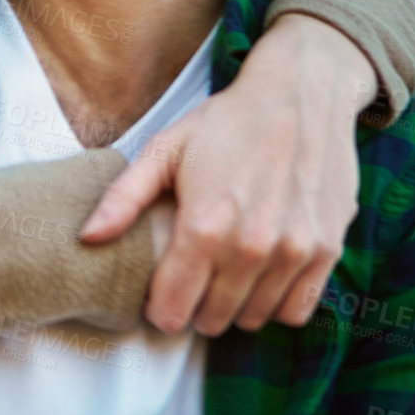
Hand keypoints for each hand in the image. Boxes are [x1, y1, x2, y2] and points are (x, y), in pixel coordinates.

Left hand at [78, 13, 372, 335]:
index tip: (158, 297)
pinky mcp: (327, 251)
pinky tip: (260, 280)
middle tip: (190, 284)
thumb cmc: (225, 122)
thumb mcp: (164, 150)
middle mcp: (250, 247)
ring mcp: (293, 252)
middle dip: (194, 309)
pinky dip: (275, 304)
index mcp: (203, 225)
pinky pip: (296, 310)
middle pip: (211, 319)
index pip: (173, 308)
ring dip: (233, 309)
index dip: (160, 310)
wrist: (300, 96)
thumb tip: (87, 238)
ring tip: (222, 279)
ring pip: (253, 318)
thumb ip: (123, 198)